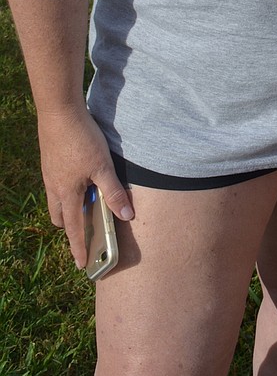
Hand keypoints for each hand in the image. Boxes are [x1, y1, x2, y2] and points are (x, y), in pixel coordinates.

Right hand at [37, 106, 133, 269]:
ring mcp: (50, 174)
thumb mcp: (103, 166)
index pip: (73, 229)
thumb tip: (127, 215)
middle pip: (61, 216)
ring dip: (69, 207)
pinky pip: (57, 185)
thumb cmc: (82, 139)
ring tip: (87, 203)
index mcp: (67, 194)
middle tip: (86, 232)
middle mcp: (54, 187)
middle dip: (72, 227)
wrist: (59, 111)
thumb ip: (113, 192)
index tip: (82, 265)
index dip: (79, 247)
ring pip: (57, 200)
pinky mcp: (51, 161)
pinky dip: (68, 190)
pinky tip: (82, 178)